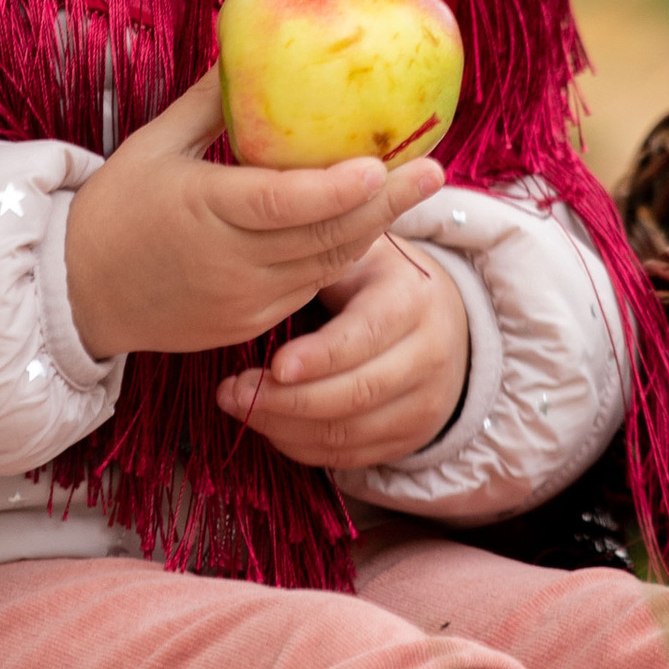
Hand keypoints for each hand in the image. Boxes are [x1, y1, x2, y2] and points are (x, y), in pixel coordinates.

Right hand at [63, 68, 446, 366]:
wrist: (76, 295)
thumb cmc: (114, 209)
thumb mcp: (153, 145)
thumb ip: (208, 103)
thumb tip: (250, 48)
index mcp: (203, 210)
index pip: (283, 203)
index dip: (338, 189)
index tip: (383, 163)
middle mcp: (230, 262)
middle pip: (325, 237)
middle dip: (387, 204)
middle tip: (436, 170)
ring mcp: (244, 300)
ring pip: (328, 265)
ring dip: (376, 229)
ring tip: (417, 190)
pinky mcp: (250, 324)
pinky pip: (309, 287)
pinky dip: (341, 254)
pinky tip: (369, 223)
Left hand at [216, 235, 470, 469]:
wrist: (437, 320)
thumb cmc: (376, 277)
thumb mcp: (360, 250)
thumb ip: (323, 246)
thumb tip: (277, 211)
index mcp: (413, 300)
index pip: (368, 335)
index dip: (321, 356)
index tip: (273, 364)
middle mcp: (429, 356)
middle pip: (356, 393)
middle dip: (287, 399)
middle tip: (231, 389)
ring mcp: (424, 405)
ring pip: (348, 433)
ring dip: (283, 426)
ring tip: (236, 403)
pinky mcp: (408, 440)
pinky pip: (347, 457)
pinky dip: (300, 445)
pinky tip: (266, 423)